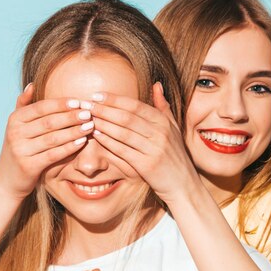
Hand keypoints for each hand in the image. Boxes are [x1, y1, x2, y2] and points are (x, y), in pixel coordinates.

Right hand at [0, 85, 96, 198]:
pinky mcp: (29, 166)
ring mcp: (21, 150)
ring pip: (53, 138)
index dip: (61, 104)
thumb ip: (24, 106)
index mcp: (14, 119)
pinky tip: (82, 142)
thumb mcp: (17, 126)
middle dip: (71, 116)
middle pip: (49, 122)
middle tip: (89, 112)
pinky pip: (53, 154)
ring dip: (74, 131)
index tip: (79, 101)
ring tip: (90, 125)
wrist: (7, 179)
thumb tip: (32, 84)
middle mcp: (15, 133)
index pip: (41, 107)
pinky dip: (69, 147)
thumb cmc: (19, 148)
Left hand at [88, 84, 203, 204]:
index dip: (114, 100)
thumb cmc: (175, 156)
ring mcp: (154, 150)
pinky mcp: (147, 166)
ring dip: (103, 124)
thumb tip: (156, 84)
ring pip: (123, 133)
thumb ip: (163, 107)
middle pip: (127, 117)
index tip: (97, 95)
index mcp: (164, 122)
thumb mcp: (174, 129)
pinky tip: (97, 136)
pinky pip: (123, 150)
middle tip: (87, 105)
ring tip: (89, 118)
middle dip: (104, 110)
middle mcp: (160, 134)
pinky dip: (108, 142)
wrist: (183, 185)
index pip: (135, 106)